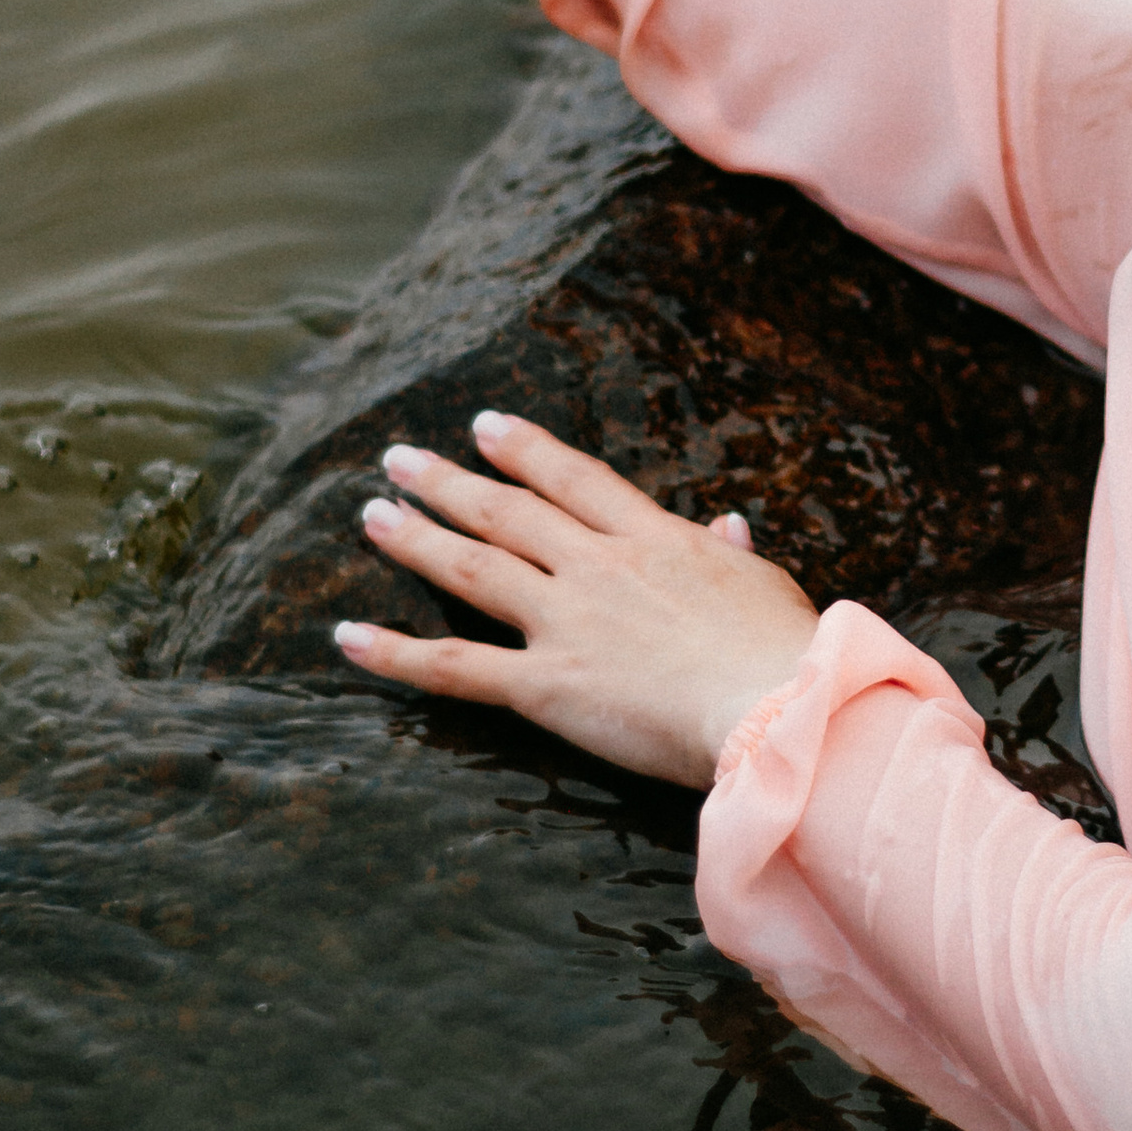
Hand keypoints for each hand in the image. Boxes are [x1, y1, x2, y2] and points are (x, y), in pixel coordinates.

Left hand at [333, 413, 819, 787]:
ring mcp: (566, 621)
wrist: (774, 704)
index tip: (487, 425)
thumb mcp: (761, 585)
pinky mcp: (546, 684)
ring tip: (372, 513)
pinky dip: (397, 653)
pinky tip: (348, 637)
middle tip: (400, 458)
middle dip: (449, 480)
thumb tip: (726, 525)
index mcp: (652, 540)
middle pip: (508, 511)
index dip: (526, 449)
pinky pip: (456, 667)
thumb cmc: (782, 650)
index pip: (573, 479)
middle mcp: (596, 568)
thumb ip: (729, 553)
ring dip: (416, 537)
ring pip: (473, 567)